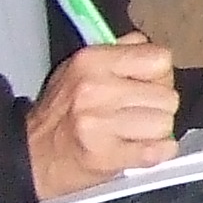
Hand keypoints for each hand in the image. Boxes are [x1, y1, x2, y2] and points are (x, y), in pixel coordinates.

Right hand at [26, 38, 178, 197]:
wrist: (34, 154)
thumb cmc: (63, 111)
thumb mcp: (82, 67)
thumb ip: (121, 51)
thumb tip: (151, 48)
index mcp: (93, 60)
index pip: (161, 59)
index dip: (160, 76)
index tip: (146, 86)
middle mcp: (95, 88)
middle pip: (168, 96)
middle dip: (159, 107)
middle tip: (136, 113)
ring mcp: (99, 123)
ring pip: (165, 124)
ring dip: (155, 132)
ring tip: (133, 131)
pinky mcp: (105, 155)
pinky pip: (158, 150)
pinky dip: (156, 152)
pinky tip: (139, 148)